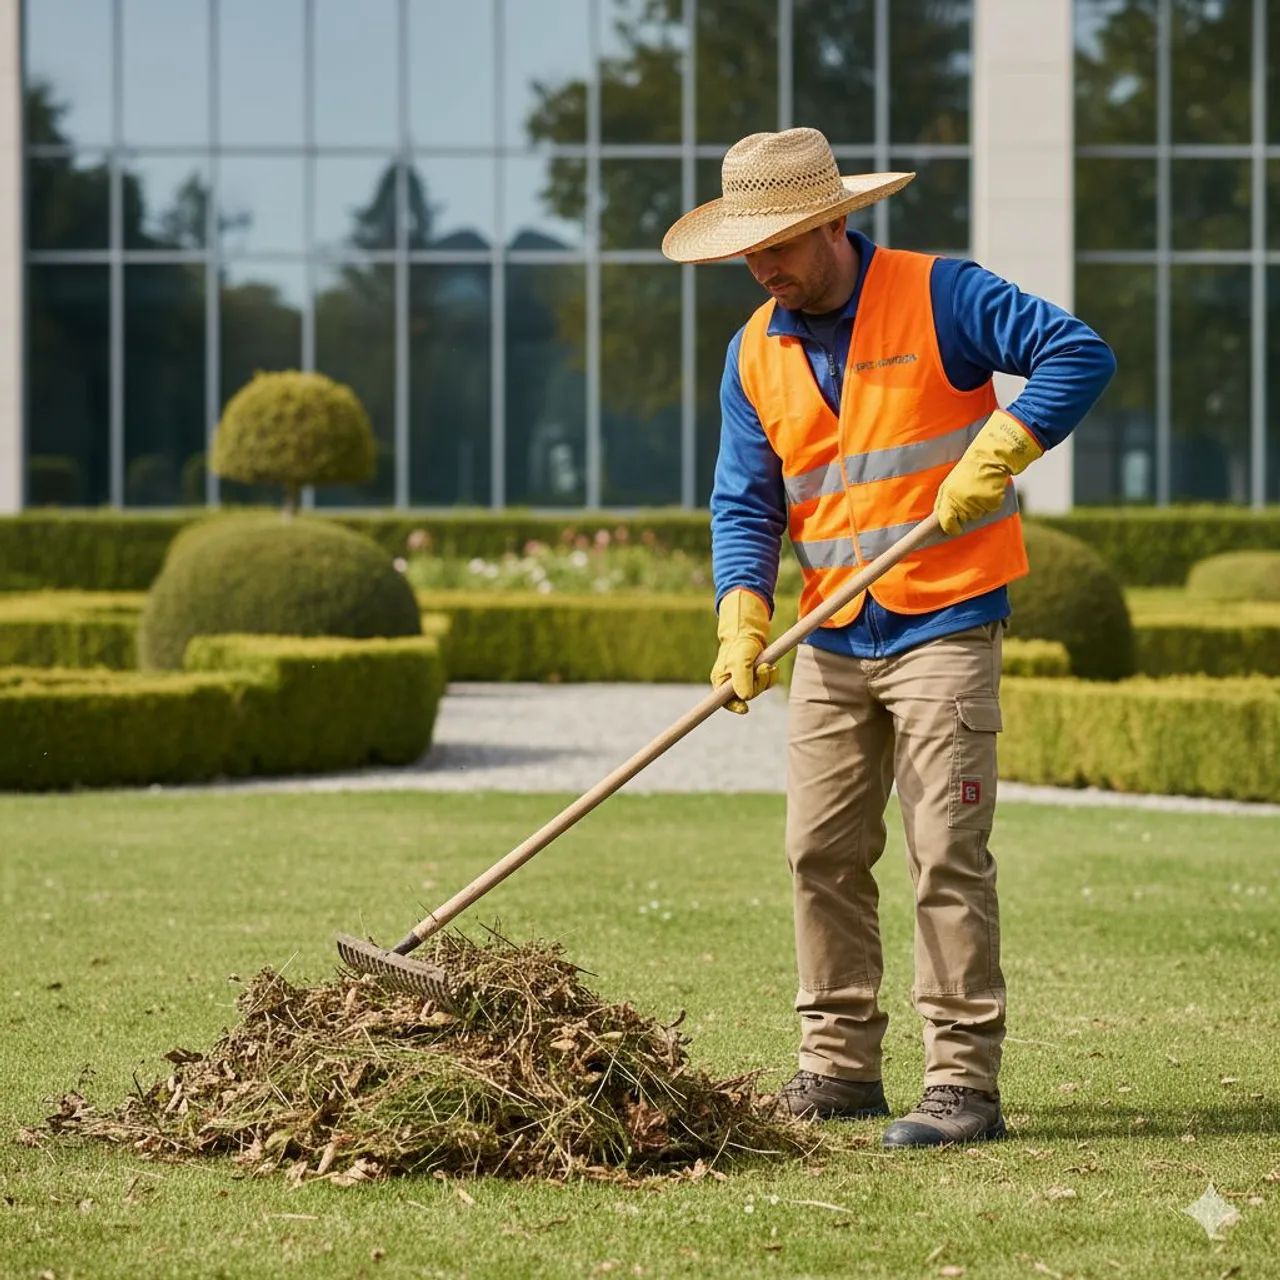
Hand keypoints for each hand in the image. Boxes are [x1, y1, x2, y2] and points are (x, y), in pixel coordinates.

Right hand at [710, 589, 776, 713]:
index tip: (745, 709)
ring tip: (765, 664)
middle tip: (761, 668)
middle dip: (758, 683)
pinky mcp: (755, 675)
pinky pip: (767, 683)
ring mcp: (745, 679)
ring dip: (766, 678)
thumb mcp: (741, 661)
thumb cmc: (740, 644)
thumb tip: (745, 698)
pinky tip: (770, 665)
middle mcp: (732, 682)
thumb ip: (742, 680)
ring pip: (759, 689)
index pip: (725, 702)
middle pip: (747, 696)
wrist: (749, 630)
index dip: (735, 707)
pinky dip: (771, 675)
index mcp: (721, 681)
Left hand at [934, 409, 1043, 535]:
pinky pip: (991, 509)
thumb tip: (941, 519)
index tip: (955, 529)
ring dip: (979, 506)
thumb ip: (943, 502)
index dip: (951, 528)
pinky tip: (988, 490)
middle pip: (965, 519)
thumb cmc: (968, 471)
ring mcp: (977, 502)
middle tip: (970, 496)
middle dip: (967, 512)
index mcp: (949, 496)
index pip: (946, 521)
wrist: (989, 458)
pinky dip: (991, 502)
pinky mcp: (992, 502)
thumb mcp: (948, 484)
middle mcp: (962, 502)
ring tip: (979, 490)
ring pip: (978, 515)